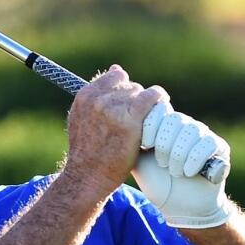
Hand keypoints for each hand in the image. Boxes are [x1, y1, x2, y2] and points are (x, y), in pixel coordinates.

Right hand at [65, 66, 166, 193]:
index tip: (129, 102)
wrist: (88, 175)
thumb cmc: (87, 151)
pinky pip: (151, 97)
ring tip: (147, 119)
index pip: (113, 78)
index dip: (123, 89)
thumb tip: (116, 68)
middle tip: (140, 116)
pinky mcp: (130, 119)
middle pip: (128, 86)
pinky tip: (162, 104)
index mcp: (85, 96)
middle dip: (135, 98)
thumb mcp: (81, 118)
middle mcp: (97, 99)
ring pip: (139, 92)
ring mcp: (113, 108)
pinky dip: (159, 98)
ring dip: (146, 104)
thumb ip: (96, 94)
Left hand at [134, 102, 232, 227]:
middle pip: (175, 119)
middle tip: (161, 163)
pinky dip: (195, 158)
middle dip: (165, 142)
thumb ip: (127, 142)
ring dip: (179, 153)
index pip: (159, 110)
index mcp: (165, 125)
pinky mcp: (219, 147)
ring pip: (192, 130)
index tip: (145, 144)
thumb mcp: (137, 161)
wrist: (182, 207)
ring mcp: (203, 134)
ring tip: (173, 171)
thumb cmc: (158, 183)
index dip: (152, 124)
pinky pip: (208, 143)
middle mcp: (185, 125)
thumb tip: (109, 124)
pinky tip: (187, 173)